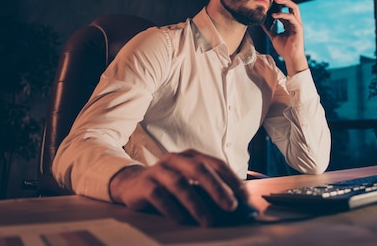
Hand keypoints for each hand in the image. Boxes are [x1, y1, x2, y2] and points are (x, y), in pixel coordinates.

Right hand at [108, 149, 247, 225]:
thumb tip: (235, 205)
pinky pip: (159, 196)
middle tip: (230, 206)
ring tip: (208, 221)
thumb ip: (209, 189)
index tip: (244, 197)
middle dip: (217, 188)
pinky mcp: (145, 184)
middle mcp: (176, 159)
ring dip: (196, 204)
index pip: (216, 164)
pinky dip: (172, 208)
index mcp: (191, 156)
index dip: (232, 179)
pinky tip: (181, 219)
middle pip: (199, 170)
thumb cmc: (169, 184)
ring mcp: (159, 170)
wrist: (132, 184)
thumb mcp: (190, 181)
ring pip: (180, 184)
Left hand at [262, 0, 308, 75]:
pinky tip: (274, 15)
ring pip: (294, 8)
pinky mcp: (299, 28)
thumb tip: (261, 22)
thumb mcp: (274, 36)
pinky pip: (291, 17)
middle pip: (291, 5)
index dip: (278, 3)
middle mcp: (294, 21)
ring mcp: (297, 24)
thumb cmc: (284, 49)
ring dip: (285, 2)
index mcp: (289, 23)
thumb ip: (269, 29)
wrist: (291, 58)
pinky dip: (283, 14)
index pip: (285, 9)